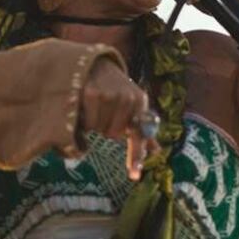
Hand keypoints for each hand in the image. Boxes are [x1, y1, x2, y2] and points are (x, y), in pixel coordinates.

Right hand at [80, 59, 160, 179]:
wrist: (95, 62)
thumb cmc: (115, 88)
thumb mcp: (133, 104)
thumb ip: (142, 128)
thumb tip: (156, 152)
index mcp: (140, 101)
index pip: (140, 133)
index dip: (136, 155)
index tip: (134, 176)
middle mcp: (128, 98)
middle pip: (112, 134)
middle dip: (106, 126)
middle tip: (103, 108)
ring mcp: (110, 95)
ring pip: (98, 128)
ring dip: (93, 121)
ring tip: (93, 103)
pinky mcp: (91, 93)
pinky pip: (86, 122)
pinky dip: (82, 117)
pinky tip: (83, 102)